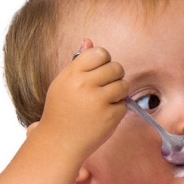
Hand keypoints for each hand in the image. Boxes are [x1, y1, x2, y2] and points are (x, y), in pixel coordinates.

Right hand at [32, 39, 127, 161]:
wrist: (59, 141)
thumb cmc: (61, 111)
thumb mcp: (63, 83)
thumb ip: (79, 63)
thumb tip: (89, 41)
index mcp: (72, 74)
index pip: (100, 53)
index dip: (104, 61)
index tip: (100, 70)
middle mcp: (84, 85)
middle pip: (116, 67)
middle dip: (115, 76)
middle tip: (105, 86)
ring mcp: (98, 101)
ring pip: (123, 85)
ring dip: (118, 92)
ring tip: (105, 100)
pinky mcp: (110, 116)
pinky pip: (124, 104)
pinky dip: (117, 109)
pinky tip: (103, 115)